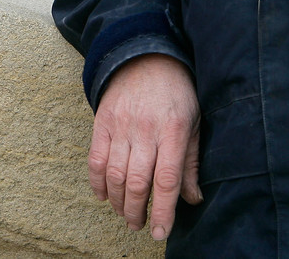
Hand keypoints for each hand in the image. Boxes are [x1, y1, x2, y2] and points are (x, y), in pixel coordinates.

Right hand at [89, 53, 202, 240]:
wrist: (145, 57)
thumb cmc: (176, 93)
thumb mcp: (193, 122)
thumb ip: (190, 162)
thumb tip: (193, 199)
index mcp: (173, 130)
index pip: (167, 179)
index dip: (164, 210)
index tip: (161, 232)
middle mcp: (146, 130)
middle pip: (138, 182)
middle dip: (137, 212)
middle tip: (139, 225)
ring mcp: (121, 126)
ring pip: (115, 175)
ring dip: (118, 202)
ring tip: (125, 214)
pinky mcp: (103, 123)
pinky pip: (95, 159)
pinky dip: (97, 182)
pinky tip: (104, 195)